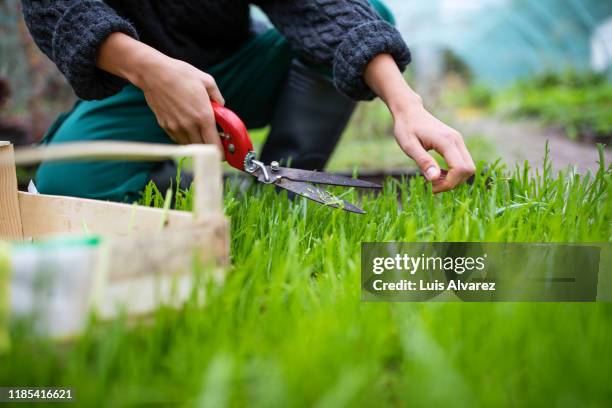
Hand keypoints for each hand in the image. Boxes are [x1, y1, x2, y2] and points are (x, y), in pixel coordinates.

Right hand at [96, 33, 223, 151]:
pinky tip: (187, 126)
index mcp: (203, 116)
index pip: (215, 145)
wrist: (153, 73)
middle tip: (214, 138)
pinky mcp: (165, 126)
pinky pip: (178, 139)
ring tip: (200, 130)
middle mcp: (189, 125)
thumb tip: (221, 107)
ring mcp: (176, 127)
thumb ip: (218, 98)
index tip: (224, 147)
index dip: (222, 150)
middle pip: (203, 149)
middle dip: (210, 146)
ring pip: (190, 145)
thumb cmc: (180, 74)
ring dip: (197, 142)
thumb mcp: (207, 81)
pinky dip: (185, 136)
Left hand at [364, 54, 474, 192]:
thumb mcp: (409, 146)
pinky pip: (462, 162)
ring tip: (433, 178)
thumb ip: (423, 162)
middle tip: (432, 185)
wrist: (409, 111)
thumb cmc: (406, 127)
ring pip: (467, 167)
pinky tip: (437, 172)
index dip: (449, 183)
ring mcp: (458, 140)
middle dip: (453, 183)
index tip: (432, 187)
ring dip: (453, 179)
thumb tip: (433, 179)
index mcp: (446, 141)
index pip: (460, 169)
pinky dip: (453, 173)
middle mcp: (457, 140)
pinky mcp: (456, 142)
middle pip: (468, 170)